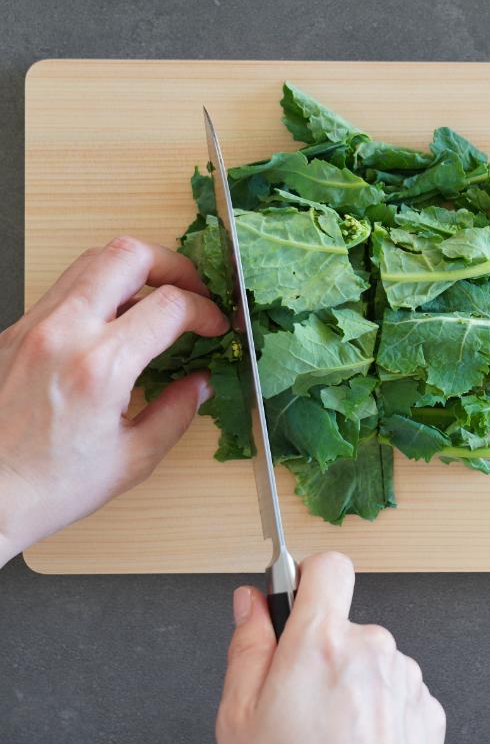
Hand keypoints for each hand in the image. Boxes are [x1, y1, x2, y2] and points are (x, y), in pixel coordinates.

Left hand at [0, 236, 227, 564]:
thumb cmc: (46, 488)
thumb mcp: (132, 459)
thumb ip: (176, 413)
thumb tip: (200, 383)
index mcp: (98, 367)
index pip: (170, 305)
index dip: (206, 310)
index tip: (215, 325)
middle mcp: (62, 333)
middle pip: (127, 255)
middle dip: (173, 265)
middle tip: (191, 290)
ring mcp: (32, 326)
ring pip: (92, 260)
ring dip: (135, 271)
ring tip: (155, 300)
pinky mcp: (14, 331)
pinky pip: (66, 288)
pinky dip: (101, 290)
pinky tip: (116, 323)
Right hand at [217, 552, 445, 743]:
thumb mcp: (238, 718)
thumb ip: (247, 645)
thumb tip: (250, 600)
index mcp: (321, 641)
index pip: (328, 566)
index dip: (309, 579)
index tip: (296, 603)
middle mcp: (372, 647)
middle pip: (345, 626)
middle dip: (322, 653)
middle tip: (299, 706)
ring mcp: (405, 677)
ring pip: (372, 662)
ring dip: (353, 686)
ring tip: (330, 740)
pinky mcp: (427, 708)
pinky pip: (397, 693)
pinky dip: (379, 713)